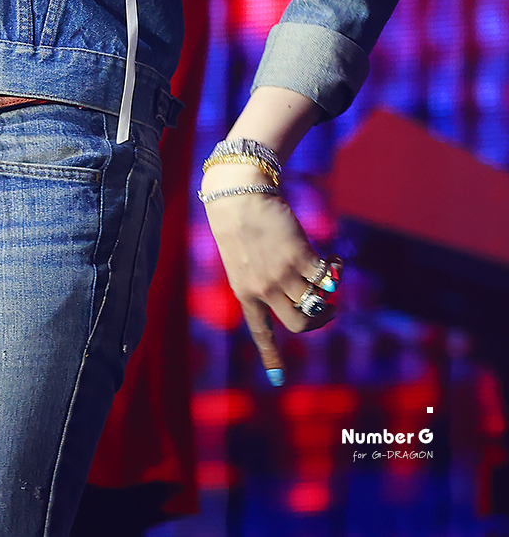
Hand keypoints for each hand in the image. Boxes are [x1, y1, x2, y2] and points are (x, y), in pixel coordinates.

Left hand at [203, 174, 334, 382]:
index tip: (277, 380)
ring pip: (316, 301)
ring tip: (329, 276)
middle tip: (326, 308)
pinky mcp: (300, 256)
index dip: (272, 355)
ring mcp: (283, 274)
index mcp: (245, 292)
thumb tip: (296, 295)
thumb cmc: (238, 221)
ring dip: (328, 294)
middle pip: (299, 323)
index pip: (261, 331)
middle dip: (317, 320)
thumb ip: (260, 278)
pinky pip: (327, 277)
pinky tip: (335, 261)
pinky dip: (336, 272)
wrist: (238, 194)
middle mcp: (265, 289)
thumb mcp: (241, 258)